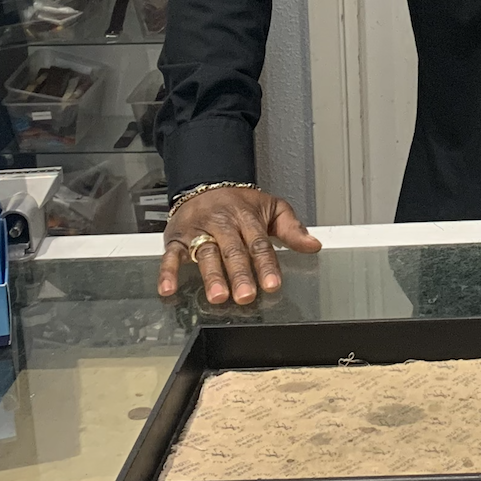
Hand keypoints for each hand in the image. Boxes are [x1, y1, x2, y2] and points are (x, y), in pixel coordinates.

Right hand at [157, 185, 321, 306]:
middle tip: (246, 295)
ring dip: (211, 276)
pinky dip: (168, 272)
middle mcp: (222, 224)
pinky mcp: (177, 238)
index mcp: (246, 217)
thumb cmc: (239, 202)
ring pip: (205, 253)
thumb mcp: (271, 207)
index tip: (272, 284)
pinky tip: (169, 288)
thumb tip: (313, 244)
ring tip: (218, 296)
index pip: (259, 243)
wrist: (204, 183)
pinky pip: (171, 255)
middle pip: (233, 250)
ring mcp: (198, 230)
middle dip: (239, 274)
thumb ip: (291, 228)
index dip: (266, 265)